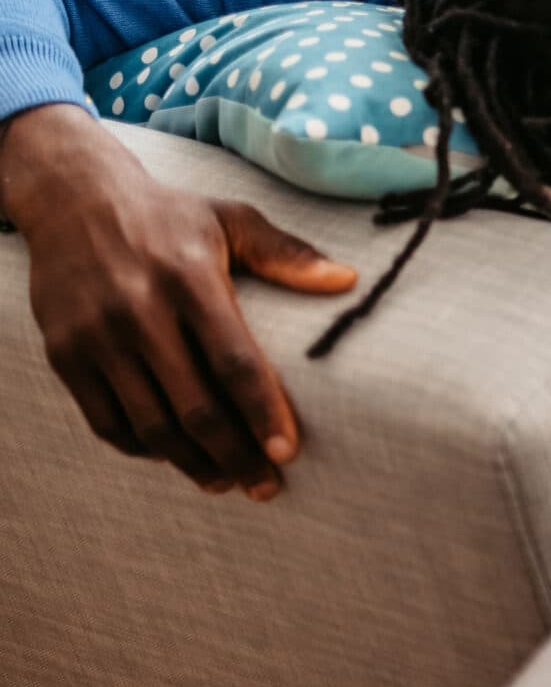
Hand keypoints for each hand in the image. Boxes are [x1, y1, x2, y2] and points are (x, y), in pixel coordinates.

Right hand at [2, 102, 357, 497]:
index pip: (235, 362)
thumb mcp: (232, 219)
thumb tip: (348, 280)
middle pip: (193, 406)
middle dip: (235, 454)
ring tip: (226, 481)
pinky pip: (106, 422)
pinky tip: (175, 456)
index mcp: (190, 277)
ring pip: (149, 424)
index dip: (264, 413)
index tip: (288, 453)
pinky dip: (142, 449)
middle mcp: (140, 311)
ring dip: (191, 463)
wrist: (73, 200)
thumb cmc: (170, 215)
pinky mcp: (65, 355)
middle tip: (266, 486)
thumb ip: (288, 254)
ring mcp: (97, 337)